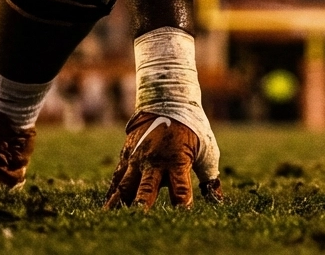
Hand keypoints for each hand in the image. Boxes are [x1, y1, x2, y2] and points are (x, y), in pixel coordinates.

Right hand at [104, 110, 222, 209]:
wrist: (167, 100)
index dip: (181, 207)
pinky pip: (118, 176)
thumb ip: (209, 175)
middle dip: (142, 207)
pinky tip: (108, 207)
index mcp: (177, 160)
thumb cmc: (191, 128)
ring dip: (119, 204)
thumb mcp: (206, 149)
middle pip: (146, 190)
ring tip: (111, 220)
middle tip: (135, 225)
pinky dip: (113, 192)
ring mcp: (138, 158)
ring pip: (126, 186)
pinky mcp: (127, 154)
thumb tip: (217, 201)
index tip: (180, 220)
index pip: (181, 191)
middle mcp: (155, 161)